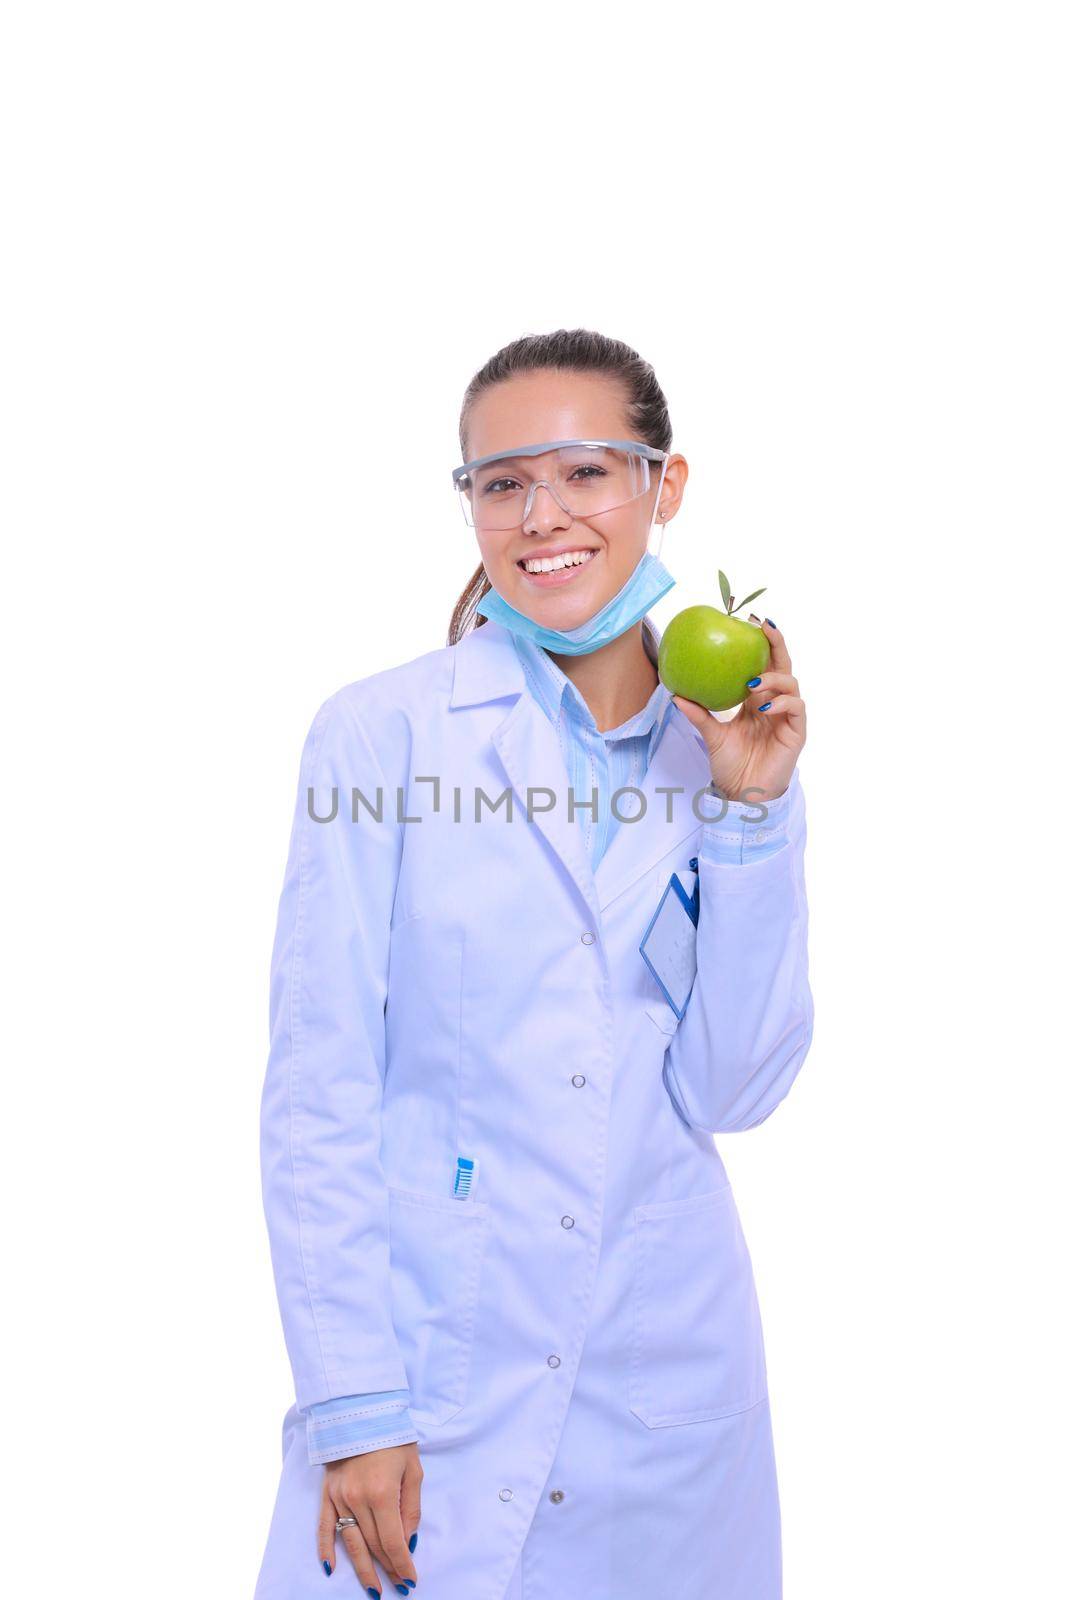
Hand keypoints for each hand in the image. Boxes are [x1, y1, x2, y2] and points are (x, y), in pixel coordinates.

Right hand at [319, 1442, 421, 1590]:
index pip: (392, 1541)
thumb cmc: (393, 1438)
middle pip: (373, 1544)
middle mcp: (357, 1499)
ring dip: (363, 1568)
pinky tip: (330, 1568)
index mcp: (382, 1493)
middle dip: (388, 1567)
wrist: (361, 1412)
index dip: (402, 1563)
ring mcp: (339, 1498)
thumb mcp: (413, 1470)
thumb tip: (408, 1541)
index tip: (411, 1579)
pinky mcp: (327, 1493)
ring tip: (373, 1589)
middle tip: (399, 1584)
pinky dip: (325, 1549)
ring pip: (351, 1542)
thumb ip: (411, 1508)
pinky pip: (324, 1527)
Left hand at [670, 619, 805, 802]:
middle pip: (783, 665)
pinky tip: (763, 707)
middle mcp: (774, 704)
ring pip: (792, 684)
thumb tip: (675, 693)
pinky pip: (795, 708)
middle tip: (764, 626)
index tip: (748, 621)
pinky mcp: (796, 732)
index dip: (760, 644)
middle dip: (776, 643)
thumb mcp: (711, 735)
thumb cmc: (730, 765)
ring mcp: (787, 717)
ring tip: (753, 682)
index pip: (763, 664)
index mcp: (757, 700)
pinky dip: (781, 703)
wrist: (742, 794)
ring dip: (774, 678)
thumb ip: (699, 714)